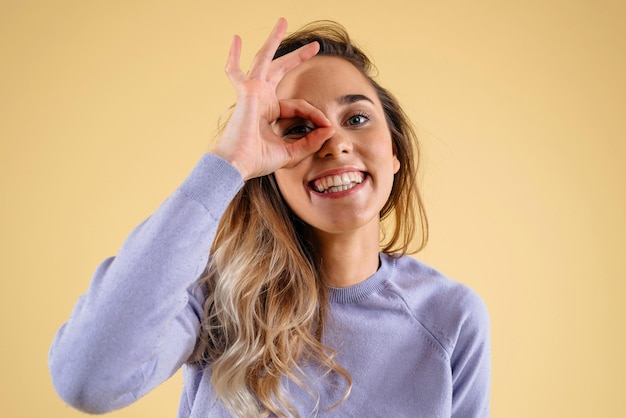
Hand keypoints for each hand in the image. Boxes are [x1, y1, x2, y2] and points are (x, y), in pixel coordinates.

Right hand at [209, 18, 332, 180]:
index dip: (315, 114)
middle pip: (281, 71)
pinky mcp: (246, 91)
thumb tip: (330, 129)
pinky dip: (234, 55)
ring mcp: (252, 92)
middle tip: (314, 46)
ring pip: (265, 60)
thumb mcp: (292, 152)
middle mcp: (261, 99)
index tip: (327, 125)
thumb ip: (311, 141)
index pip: (298, 106)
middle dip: (298, 58)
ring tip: (282, 21)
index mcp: (270, 112)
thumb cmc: (258, 161)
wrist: (238, 165)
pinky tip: (236, 39)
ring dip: (274, 40)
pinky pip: (237, 70)